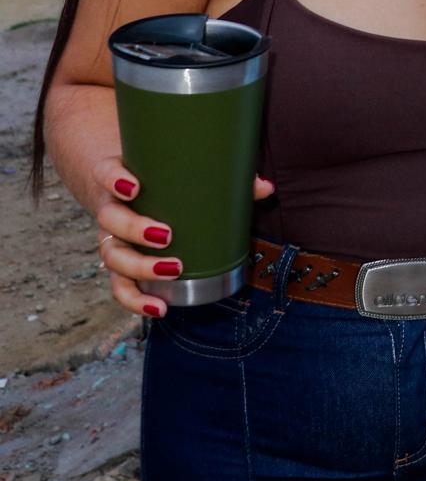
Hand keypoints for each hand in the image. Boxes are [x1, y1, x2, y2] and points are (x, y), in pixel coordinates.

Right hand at [81, 154, 273, 318]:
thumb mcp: (180, 172)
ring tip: (173, 269)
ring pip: (112, 255)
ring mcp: (111, 238)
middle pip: (110, 220)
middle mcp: (111, 208)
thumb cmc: (158, 179)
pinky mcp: (119, 263)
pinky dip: (137, 300)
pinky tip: (160, 308)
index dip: (114, 180)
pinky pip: (120, 285)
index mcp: (119, 179)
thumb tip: (265, 187)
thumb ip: (225, 177)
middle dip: (135, 230)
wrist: (122, 185)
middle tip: (167, 235)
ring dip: (140, 266)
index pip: (105, 174)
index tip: (135, 187)